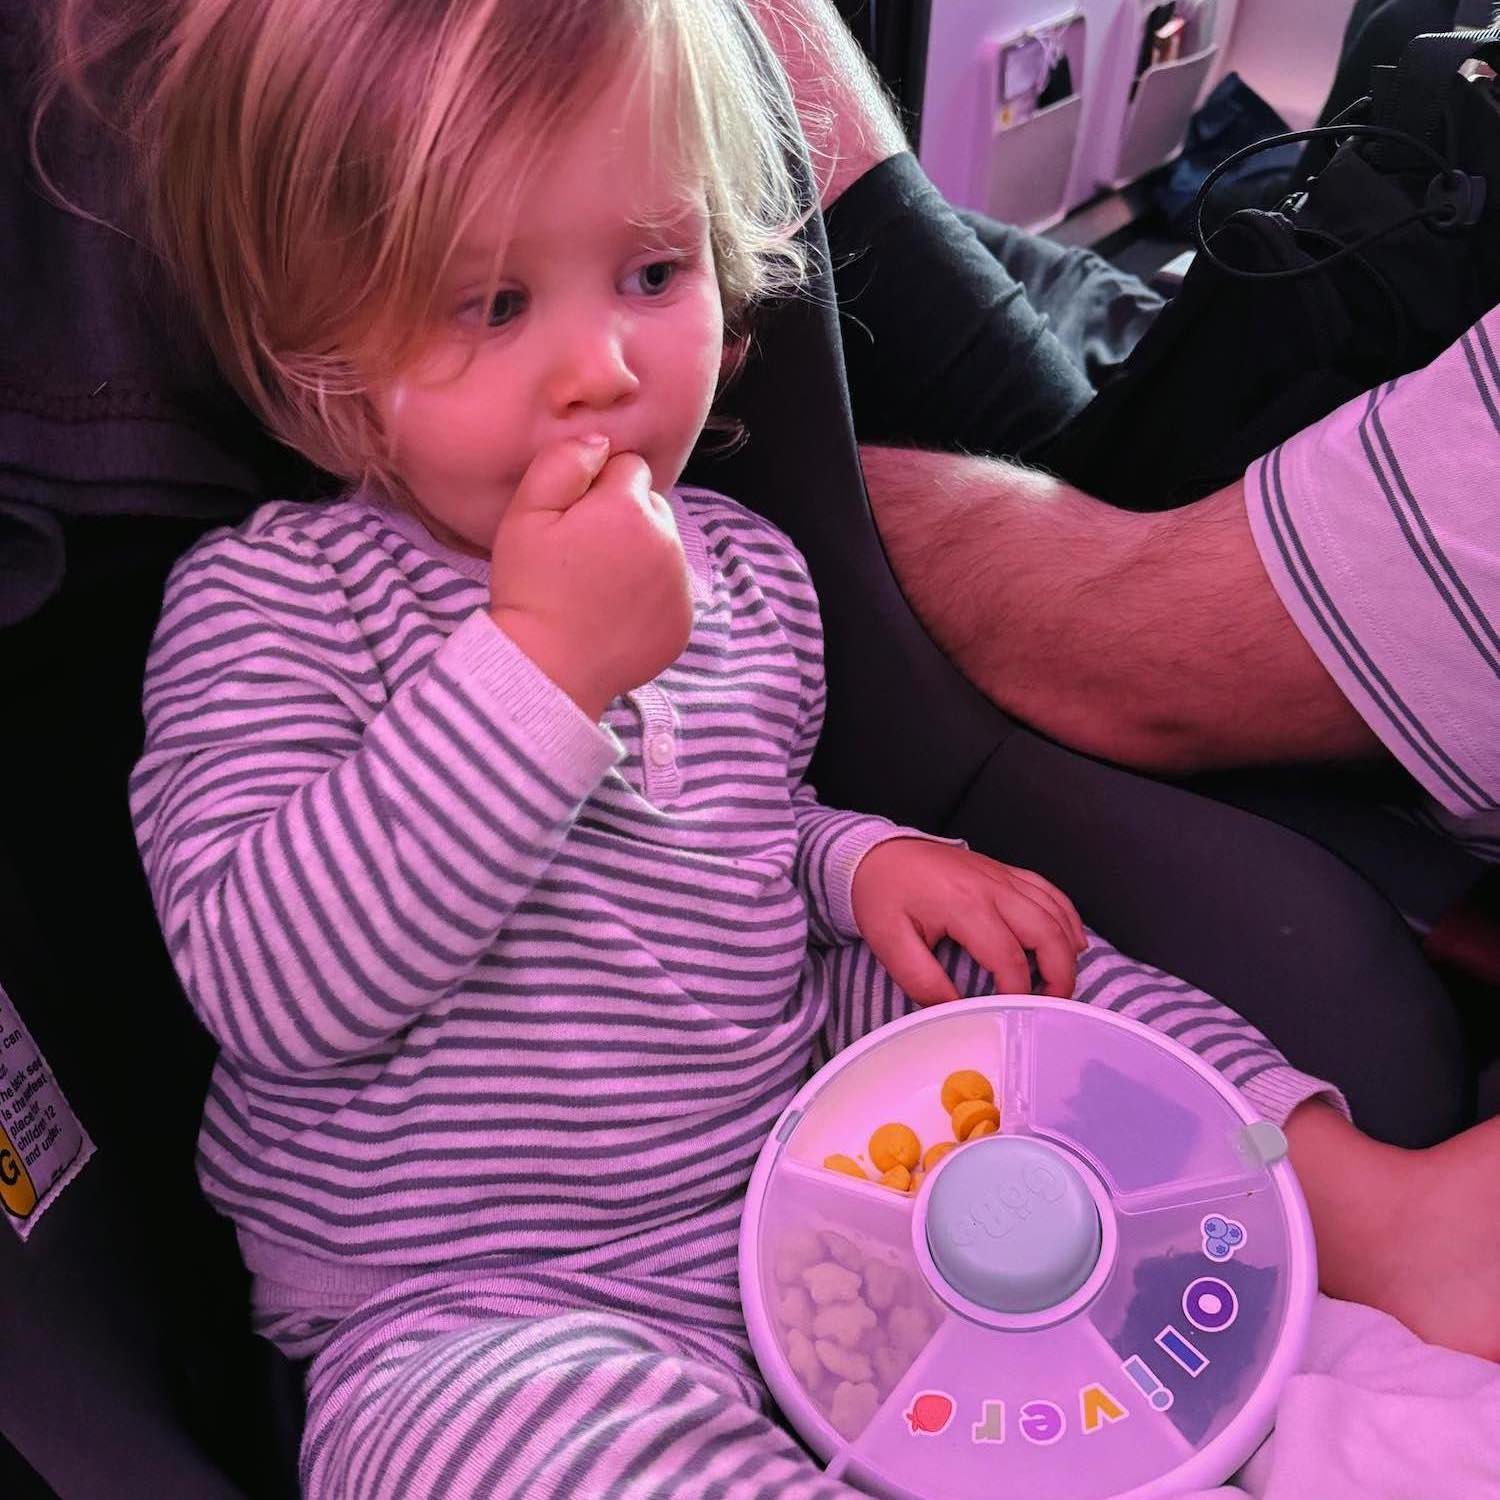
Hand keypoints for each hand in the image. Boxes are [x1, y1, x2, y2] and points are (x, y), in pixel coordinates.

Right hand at [489, 436, 694, 718]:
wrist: (548, 669)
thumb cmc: (530, 589)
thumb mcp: (525, 515)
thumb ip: (562, 463)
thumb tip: (600, 442)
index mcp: (629, 508)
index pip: (628, 466)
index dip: (596, 488)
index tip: (573, 520)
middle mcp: (667, 540)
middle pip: (652, 505)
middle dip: (625, 517)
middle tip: (585, 554)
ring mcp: (680, 584)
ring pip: (664, 546)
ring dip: (640, 554)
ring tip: (599, 585)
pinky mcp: (684, 620)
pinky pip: (671, 588)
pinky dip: (650, 594)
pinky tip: (615, 612)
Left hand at [850, 839, 1086, 1002]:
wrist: (877, 851)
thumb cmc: (882, 895)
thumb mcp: (889, 942)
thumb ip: (922, 981)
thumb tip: (955, 1011)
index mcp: (964, 905)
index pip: (1009, 959)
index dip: (1017, 993)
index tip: (1012, 1014)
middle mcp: (993, 887)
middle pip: (1047, 933)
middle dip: (1060, 975)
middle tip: (1053, 1006)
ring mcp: (1003, 876)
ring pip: (1055, 912)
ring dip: (1067, 950)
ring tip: (1061, 983)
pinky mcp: (1005, 871)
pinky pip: (1050, 891)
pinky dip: (1067, 917)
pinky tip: (1073, 941)